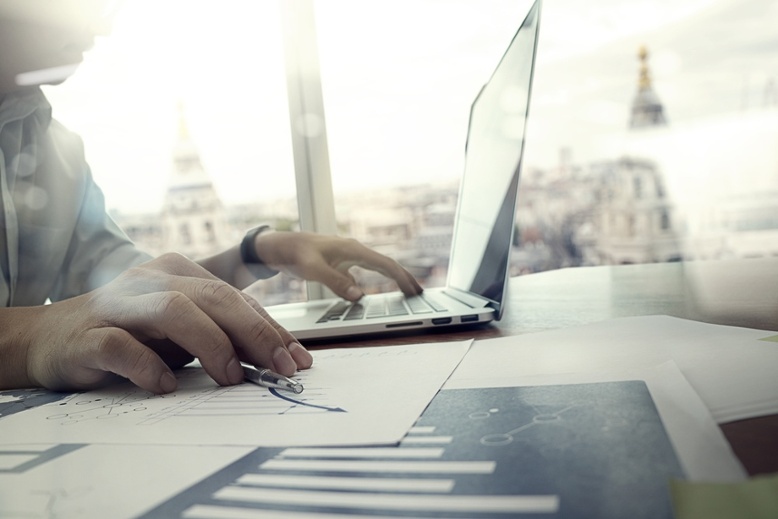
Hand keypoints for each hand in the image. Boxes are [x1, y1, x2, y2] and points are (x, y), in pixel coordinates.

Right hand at [14, 253, 312, 393]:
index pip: (237, 297)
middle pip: (215, 297)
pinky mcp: (89, 334)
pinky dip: (149, 366)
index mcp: (179, 272)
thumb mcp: (180, 330)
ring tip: (233, 376)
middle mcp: (152, 280)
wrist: (49, 338)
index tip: (299, 358)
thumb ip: (221, 334)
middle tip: (281, 368)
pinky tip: (167, 385)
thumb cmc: (129, 333)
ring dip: (211, 343)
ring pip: (174, 310)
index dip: (272, 328)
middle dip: (256, 333)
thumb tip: (276, 357)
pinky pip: (122, 346)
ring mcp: (119, 304)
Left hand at [254, 231, 422, 300]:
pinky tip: (369, 294)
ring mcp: (347, 258)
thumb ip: (336, 283)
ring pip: (376, 269)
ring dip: (392, 280)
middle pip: (386, 265)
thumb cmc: (294, 253)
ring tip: (405, 291)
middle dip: (404, 278)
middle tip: (419, 292)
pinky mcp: (339, 264)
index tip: (415, 290)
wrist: (277, 246)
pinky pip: (362, 275)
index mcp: (352, 250)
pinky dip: (372, 283)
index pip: (385, 264)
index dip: (402, 278)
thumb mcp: (313, 269)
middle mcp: (354, 251)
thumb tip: (360, 296)